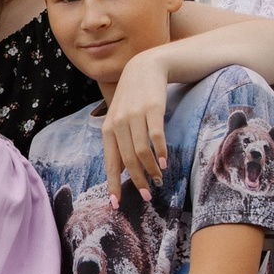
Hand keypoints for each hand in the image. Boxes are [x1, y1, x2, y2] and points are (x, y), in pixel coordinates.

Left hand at [102, 50, 172, 198]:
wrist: (145, 68)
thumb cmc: (132, 99)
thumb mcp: (119, 119)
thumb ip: (119, 143)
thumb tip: (120, 171)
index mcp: (108, 130)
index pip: (110, 163)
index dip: (113, 185)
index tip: (116, 205)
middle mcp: (118, 124)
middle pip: (127, 161)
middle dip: (137, 182)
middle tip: (146, 197)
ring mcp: (135, 116)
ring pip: (142, 151)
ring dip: (151, 169)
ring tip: (159, 179)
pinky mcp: (152, 109)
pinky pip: (156, 136)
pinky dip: (161, 151)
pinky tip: (166, 162)